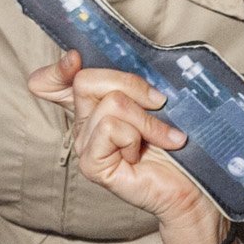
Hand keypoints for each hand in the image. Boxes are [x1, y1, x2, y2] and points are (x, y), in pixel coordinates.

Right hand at [28, 53, 225, 243]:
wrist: (192, 185)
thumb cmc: (176, 142)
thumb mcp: (156, 100)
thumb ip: (134, 81)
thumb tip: (125, 58)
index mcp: (93, 107)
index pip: (50, 83)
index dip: (58, 68)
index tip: (75, 58)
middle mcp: (84, 125)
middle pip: (86, 80)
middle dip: (131, 85)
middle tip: (158, 103)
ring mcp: (85, 146)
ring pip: (110, 103)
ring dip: (146, 119)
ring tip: (163, 137)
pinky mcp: (91, 164)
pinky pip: (110, 128)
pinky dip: (136, 136)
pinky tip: (142, 154)